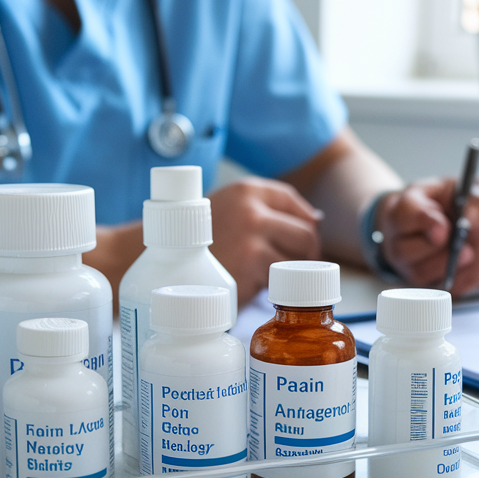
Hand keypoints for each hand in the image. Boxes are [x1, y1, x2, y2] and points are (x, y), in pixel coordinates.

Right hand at [208, 178, 322, 301]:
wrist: (162, 264)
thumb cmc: (198, 239)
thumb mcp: (228, 209)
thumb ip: (264, 209)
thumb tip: (316, 219)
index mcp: (247, 190)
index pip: (293, 202)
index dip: (306, 221)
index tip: (305, 237)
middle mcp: (252, 211)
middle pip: (305, 233)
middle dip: (308, 252)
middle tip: (298, 266)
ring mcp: (252, 241)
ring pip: (295, 260)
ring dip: (288, 272)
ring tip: (267, 275)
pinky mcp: (250, 270)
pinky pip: (277, 280)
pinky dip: (269, 287)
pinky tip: (252, 286)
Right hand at [375, 177, 478, 296]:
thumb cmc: (475, 207)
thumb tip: (469, 216)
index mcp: (412, 203)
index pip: (404, 212)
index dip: (423, 221)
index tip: (445, 229)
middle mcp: (402, 233)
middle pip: (403, 249)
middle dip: (435, 249)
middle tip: (462, 243)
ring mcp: (409, 260)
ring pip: (417, 271)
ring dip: (446, 264)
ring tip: (468, 253)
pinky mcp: (424, 281)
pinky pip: (432, 289)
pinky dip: (451, 279)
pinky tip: (462, 267)